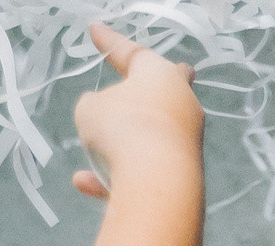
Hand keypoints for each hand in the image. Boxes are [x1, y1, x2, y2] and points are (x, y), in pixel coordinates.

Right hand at [69, 25, 202, 200]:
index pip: (133, 53)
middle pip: (170, 86)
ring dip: (115, 147)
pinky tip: (87, 184)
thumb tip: (107, 117)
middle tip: (160, 73)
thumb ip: (96, 106)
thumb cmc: (123, 129)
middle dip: (161, 80)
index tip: (94, 31)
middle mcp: (182, 104)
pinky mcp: (185, 171)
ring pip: (147, 137)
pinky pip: (142, 170)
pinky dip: (116, 177)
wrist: (157, 179)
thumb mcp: (90, 109)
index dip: (110, 43)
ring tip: (92, 158)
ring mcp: (187, 139)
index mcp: (161, 75)